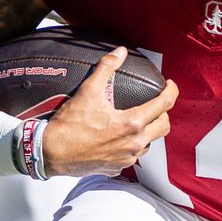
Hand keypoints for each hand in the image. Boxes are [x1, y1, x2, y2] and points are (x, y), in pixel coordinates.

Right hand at [42, 47, 176, 176]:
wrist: (50, 153)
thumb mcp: (88, 91)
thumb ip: (106, 68)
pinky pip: (133, 155)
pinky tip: (120, 136)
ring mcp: (126, 158)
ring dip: (148, 130)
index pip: (164, 105)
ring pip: (149, 142)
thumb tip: (120, 52)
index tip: (170, 85)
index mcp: (132, 123)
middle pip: (164, 126)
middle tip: (155, 103)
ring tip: (137, 119)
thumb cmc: (69, 125)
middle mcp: (134, 143)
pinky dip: (132, 144)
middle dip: (163, 113)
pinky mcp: (116, 168)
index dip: (171, 92)